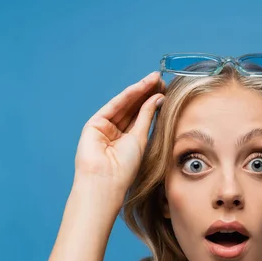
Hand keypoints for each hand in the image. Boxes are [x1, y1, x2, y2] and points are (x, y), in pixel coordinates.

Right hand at [74, 72, 163, 193]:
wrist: (106, 181)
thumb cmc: (124, 169)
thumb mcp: (141, 138)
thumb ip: (147, 116)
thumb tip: (158, 97)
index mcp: (127, 140)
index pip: (141, 116)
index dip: (153, 102)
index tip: (166, 89)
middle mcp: (115, 133)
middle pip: (133, 108)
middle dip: (147, 93)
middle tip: (162, 79)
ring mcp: (104, 127)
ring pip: (125, 105)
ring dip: (140, 91)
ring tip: (155, 79)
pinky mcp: (94, 124)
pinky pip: (114, 106)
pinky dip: (128, 96)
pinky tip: (141, 87)